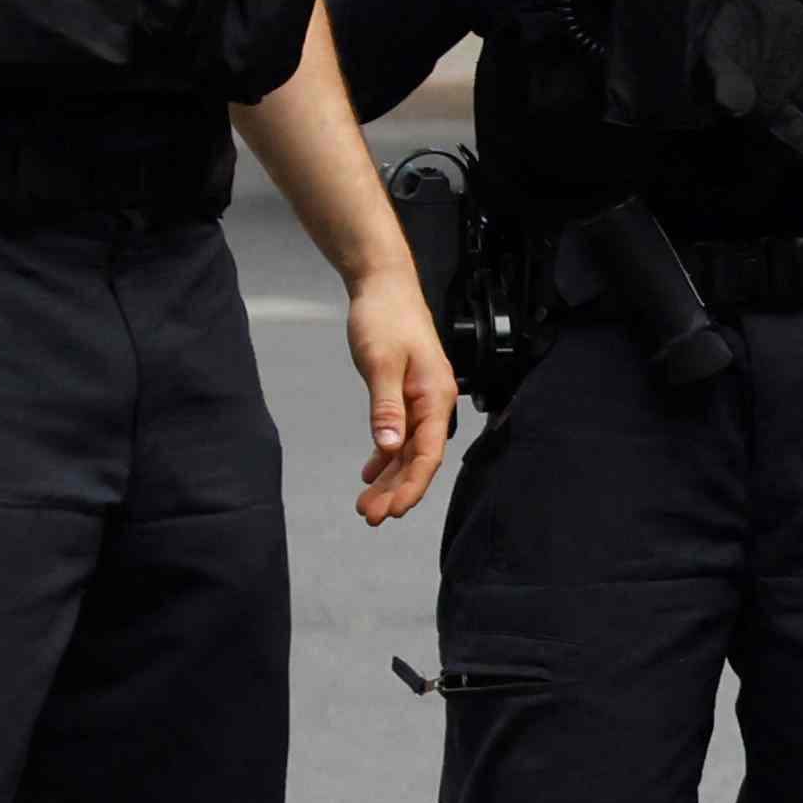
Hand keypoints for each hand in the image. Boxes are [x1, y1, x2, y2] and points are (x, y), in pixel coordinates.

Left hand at [347, 272, 455, 520]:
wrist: (384, 286)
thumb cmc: (386, 317)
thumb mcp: (381, 362)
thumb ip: (386, 406)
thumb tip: (390, 447)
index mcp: (435, 397)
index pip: (428, 455)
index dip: (412, 487)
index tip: (393, 512)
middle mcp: (434, 403)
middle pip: (418, 459)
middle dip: (396, 491)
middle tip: (369, 516)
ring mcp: (420, 401)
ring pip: (407, 451)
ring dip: (389, 479)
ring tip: (367, 505)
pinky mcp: (405, 395)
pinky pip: (399, 435)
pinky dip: (386, 456)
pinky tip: (371, 474)